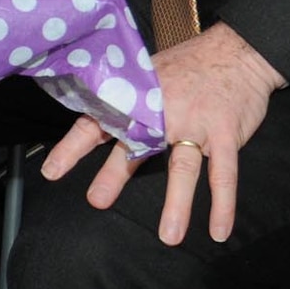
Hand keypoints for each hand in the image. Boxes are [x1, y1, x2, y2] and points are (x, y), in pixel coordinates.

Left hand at [41, 22, 283, 245]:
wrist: (237, 52)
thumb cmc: (189, 66)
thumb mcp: (150, 77)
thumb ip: (128, 104)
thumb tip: (97, 123)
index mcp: (139, 99)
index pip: (98, 122)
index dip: (73, 147)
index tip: (52, 171)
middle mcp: (163, 111)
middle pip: (135, 146)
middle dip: (114, 174)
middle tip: (96, 200)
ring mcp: (195, 123)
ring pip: (182, 168)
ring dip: (176, 204)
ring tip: (168, 236)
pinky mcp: (225, 134)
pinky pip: (223, 174)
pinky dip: (222, 204)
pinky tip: (218, 231)